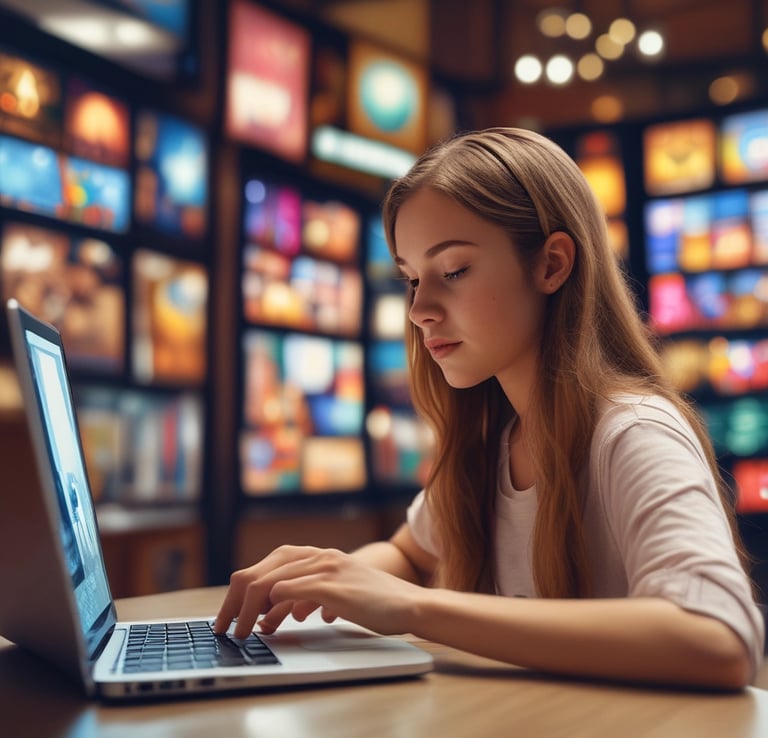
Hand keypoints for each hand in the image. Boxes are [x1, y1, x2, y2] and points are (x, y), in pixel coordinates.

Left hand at [213, 545, 421, 639]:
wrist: (407, 604)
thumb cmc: (373, 603)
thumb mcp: (334, 595)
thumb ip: (307, 597)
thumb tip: (279, 612)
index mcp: (318, 556)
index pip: (268, 564)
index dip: (244, 590)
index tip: (232, 614)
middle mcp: (319, 556)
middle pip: (262, 570)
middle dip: (238, 600)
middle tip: (229, 626)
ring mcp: (327, 569)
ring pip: (273, 580)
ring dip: (252, 609)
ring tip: (246, 630)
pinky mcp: (335, 586)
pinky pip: (296, 589)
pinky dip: (277, 603)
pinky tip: (271, 619)